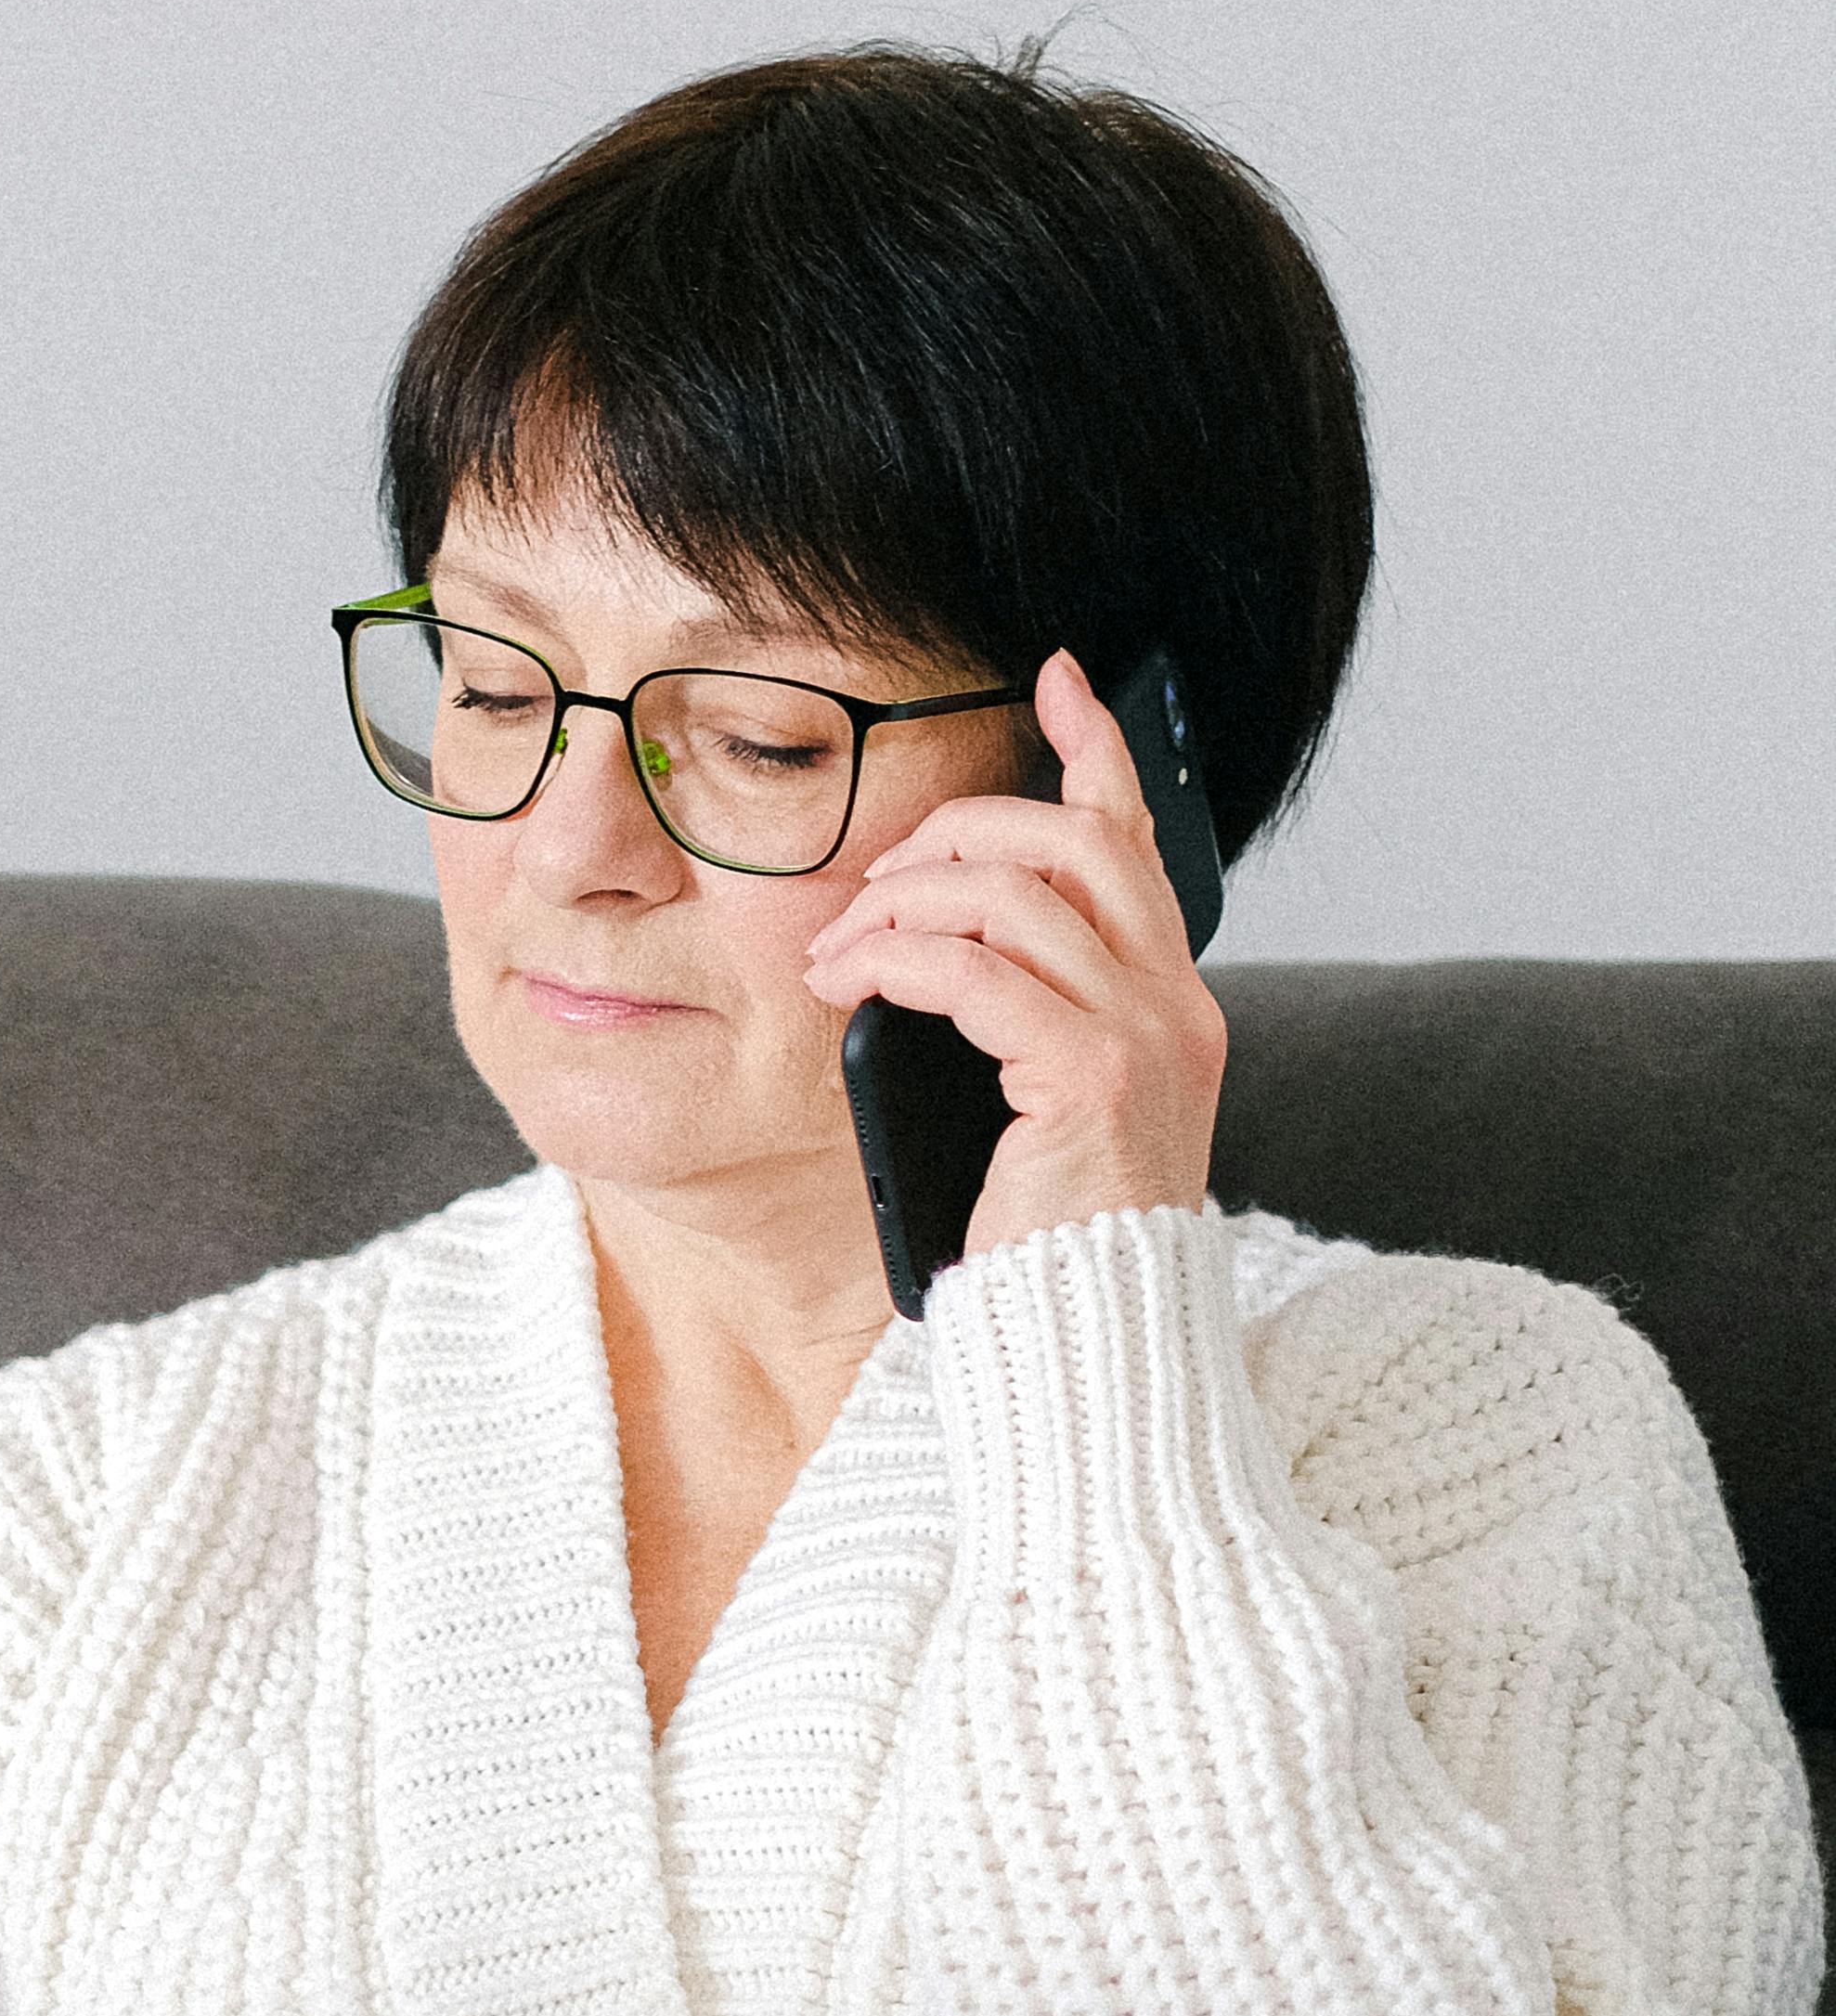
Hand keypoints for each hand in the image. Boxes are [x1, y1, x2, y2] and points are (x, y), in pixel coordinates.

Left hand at [799, 647, 1225, 1261]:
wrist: (1091, 1337)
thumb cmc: (1048, 1238)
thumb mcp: (1044, 1106)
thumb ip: (1028, 1019)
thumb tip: (940, 945)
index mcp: (1170, 1004)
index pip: (1139, 841)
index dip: (1095, 749)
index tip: (1054, 678)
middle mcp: (1175, 1006)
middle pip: (1073, 841)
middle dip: (960, 835)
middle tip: (877, 886)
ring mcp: (1145, 1039)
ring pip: (1016, 895)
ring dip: (904, 905)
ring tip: (840, 953)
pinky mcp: (1092, 1080)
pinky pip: (979, 974)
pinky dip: (902, 961)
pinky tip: (853, 983)